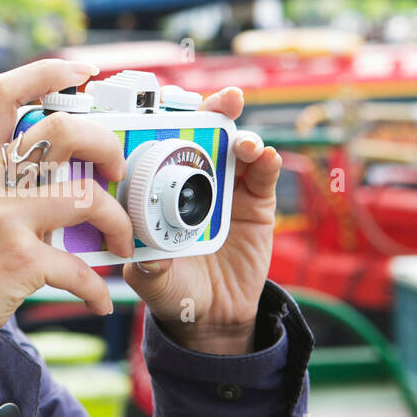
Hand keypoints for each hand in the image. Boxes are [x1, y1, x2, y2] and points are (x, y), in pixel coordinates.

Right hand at [0, 59, 134, 329]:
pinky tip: (100, 299)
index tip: (83, 71)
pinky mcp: (16, 259)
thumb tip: (60, 165)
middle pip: (62, 131)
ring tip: (121, 242)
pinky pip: (77, 267)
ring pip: (85, 197)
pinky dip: (97, 288)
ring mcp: (1, 217)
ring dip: (117, 222)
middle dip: (106, 144)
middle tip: (116, 170)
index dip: (47, 70)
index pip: (3, 92)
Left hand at [121, 86, 280, 354]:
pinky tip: (266, 157)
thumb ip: (149, 268)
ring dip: (242, 135)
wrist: (212, 315)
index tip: (168, 105)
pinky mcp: (256, 203)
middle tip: (222, 101)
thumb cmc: (172, 289)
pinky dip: (268, 161)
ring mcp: (226, 188)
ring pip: (236, 149)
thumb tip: (151, 256)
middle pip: (203, 135)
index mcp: (159, 188)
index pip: (161, 145)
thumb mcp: (152, 280)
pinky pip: (264, 176)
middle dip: (213, 112)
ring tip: (244, 142)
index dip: (167, 122)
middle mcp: (192, 180)